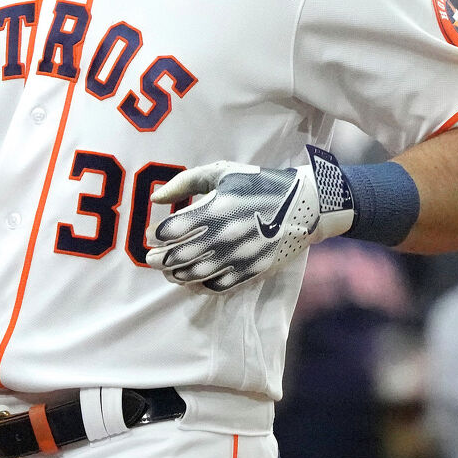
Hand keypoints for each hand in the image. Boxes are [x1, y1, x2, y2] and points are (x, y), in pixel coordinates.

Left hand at [146, 148, 352, 293]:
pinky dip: (199, 286)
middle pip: (178, 256)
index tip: (151, 235)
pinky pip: (217, 286)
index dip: (155, 235)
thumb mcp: (222, 172)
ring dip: (175, 274)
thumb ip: (185, 182)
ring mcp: (238, 256)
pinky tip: (191, 280)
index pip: (172, 229)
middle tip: (152, 258)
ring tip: (168, 270)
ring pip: (194, 275)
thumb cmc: (259, 183)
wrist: (306, 205)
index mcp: (216, 208)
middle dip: (159, 259)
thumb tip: (155, 199)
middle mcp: (225, 235)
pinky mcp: (251, 271)